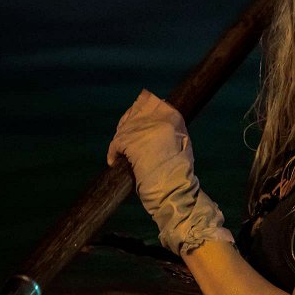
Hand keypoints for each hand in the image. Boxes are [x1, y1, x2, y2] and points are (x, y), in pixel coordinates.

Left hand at [107, 90, 233, 254]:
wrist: (175, 190)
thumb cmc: (180, 173)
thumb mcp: (182, 145)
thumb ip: (170, 131)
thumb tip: (155, 124)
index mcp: (174, 117)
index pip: (152, 104)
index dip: (140, 112)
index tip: (134, 119)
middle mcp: (159, 119)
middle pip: (135, 114)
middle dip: (127, 124)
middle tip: (122, 137)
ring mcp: (144, 130)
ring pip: (124, 127)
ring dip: (119, 139)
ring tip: (118, 149)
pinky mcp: (131, 143)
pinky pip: (116, 143)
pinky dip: (112, 152)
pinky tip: (113, 161)